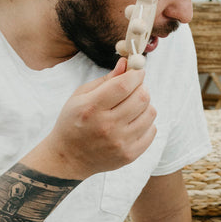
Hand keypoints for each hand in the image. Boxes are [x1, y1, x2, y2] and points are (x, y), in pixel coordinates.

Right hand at [32, 57, 156, 179]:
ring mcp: (120, 142)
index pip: (124, 85)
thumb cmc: (73, 122)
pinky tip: (133, 122)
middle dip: (141, 87)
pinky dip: (146, 123)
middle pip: (141, 98)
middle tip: (135, 88)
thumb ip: (105, 80)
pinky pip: (152, 131)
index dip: (136, 74)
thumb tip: (126, 64)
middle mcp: (107, 126)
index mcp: (92, 107)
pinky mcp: (129, 155)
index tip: (138, 71)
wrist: (69, 158)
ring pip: (150, 113)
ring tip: (133, 107)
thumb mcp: (80, 96)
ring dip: (145, 105)